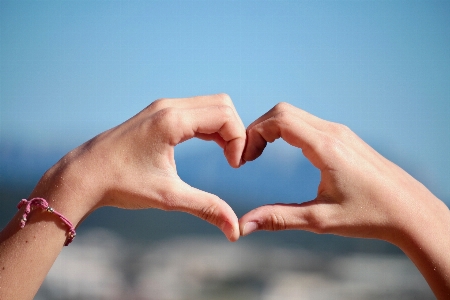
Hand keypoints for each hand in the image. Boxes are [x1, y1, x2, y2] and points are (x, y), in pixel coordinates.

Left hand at [34, 94, 245, 240]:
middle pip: (222, 105)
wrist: (83, 175)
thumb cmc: (121, 184)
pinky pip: (194, 110)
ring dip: (223, 128)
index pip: (225, 116)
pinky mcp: (157, 114)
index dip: (239, 140)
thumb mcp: (168, 197)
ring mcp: (161, 108)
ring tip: (225, 155)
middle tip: (233, 160)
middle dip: (235, 131)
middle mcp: (168, 107)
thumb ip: (206, 208)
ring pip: (209, 105)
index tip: (234, 166)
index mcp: (172, 121)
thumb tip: (235, 231)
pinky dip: (209, 126)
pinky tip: (210, 146)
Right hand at [239, 102, 445, 242]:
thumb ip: (279, 219)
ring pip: (295, 114)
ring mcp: (340, 132)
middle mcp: (333, 132)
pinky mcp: (344, 138)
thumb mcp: (320, 220)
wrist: (410, 211)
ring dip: (272, 128)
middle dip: (258, 128)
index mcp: (326, 147)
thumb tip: (244, 226)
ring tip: (259, 153)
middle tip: (248, 155)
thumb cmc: (370, 215)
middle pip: (283, 111)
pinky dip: (287, 130)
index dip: (254, 133)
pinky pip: (308, 123)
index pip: (280, 120)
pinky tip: (282, 150)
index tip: (244, 158)